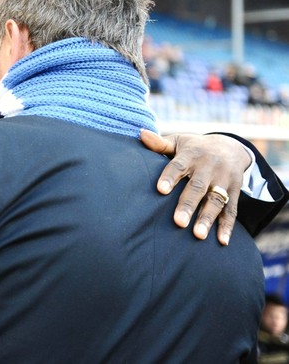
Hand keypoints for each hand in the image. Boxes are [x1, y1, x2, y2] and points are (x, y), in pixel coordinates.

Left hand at [140, 130, 250, 245]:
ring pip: (216, 201)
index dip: (170, 177)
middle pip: (198, 187)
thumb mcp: (179, 142)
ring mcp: (223, 181)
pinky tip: (222, 242)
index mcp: (192, 154)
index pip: (179, 165)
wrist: (231, 147)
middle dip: (188, 204)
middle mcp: (209, 167)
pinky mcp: (234, 192)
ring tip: (197, 235)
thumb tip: (141, 134)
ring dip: (207, 218)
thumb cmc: (195, 148)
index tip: (160, 190)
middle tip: (178, 222)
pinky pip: (231, 210)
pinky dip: (227, 226)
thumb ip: (160, 144)